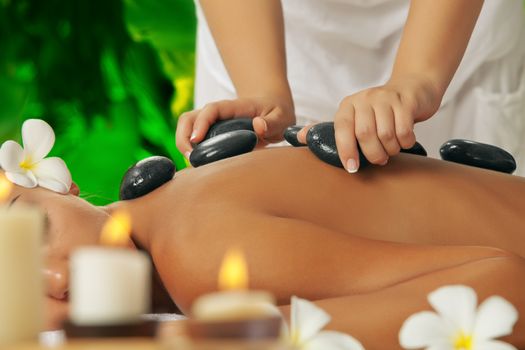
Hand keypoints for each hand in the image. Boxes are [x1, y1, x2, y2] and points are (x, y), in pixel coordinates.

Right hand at [176, 96, 294, 156]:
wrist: (272, 107)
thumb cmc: (276, 112)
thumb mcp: (282, 116)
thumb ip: (273, 122)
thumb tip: (257, 126)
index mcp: (233, 107)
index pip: (211, 110)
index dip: (201, 123)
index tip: (196, 140)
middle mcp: (217, 114)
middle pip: (188, 118)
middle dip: (182, 138)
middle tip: (191, 159)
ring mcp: (212, 124)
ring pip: (186, 130)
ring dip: (183, 146)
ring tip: (194, 165)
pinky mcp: (211, 135)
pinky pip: (193, 141)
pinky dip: (191, 153)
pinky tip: (199, 167)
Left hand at [299, 76, 440, 171]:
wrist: (411, 89)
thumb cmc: (378, 111)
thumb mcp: (352, 117)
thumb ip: (328, 130)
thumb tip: (298, 137)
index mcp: (348, 106)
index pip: (341, 129)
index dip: (345, 151)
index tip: (351, 168)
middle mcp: (365, 99)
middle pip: (365, 134)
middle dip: (373, 154)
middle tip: (379, 160)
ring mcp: (386, 98)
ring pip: (386, 135)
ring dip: (391, 149)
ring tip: (392, 149)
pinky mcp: (406, 101)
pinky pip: (404, 131)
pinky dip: (406, 142)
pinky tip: (405, 140)